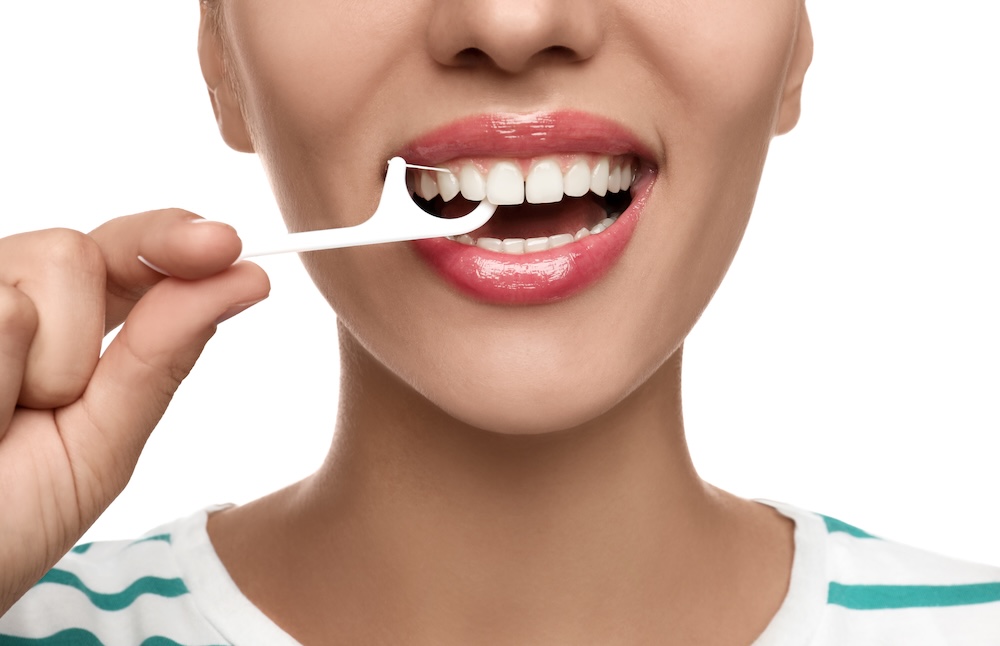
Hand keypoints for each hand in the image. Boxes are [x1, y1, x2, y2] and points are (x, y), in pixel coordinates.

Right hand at [0, 210, 269, 612]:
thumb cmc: (9, 519)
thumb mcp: (101, 444)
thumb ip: (161, 357)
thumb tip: (244, 278)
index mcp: (63, 327)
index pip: (126, 255)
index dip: (174, 239)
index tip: (226, 245)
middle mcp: (7, 297)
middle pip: (78, 251)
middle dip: (82, 337)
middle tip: (42, 406)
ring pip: (42, 272)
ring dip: (42, 367)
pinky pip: (5, 310)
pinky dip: (0, 379)